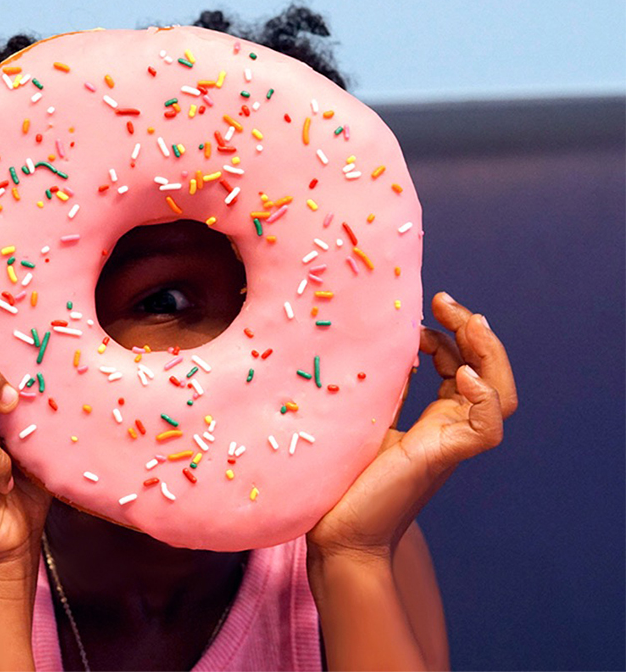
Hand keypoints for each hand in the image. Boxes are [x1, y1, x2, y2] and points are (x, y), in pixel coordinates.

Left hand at [307, 292, 517, 561]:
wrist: (337, 535)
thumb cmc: (344, 481)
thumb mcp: (365, 418)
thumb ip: (384, 388)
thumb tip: (386, 348)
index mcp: (433, 421)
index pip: (460, 367)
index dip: (449, 336)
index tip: (422, 314)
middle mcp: (448, 430)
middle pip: (488, 374)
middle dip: (474, 332)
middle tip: (446, 301)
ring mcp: (449, 445)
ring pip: (499, 397)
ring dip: (489, 355)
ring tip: (470, 323)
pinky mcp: (442, 459)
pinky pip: (485, 429)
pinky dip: (483, 398)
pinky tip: (466, 374)